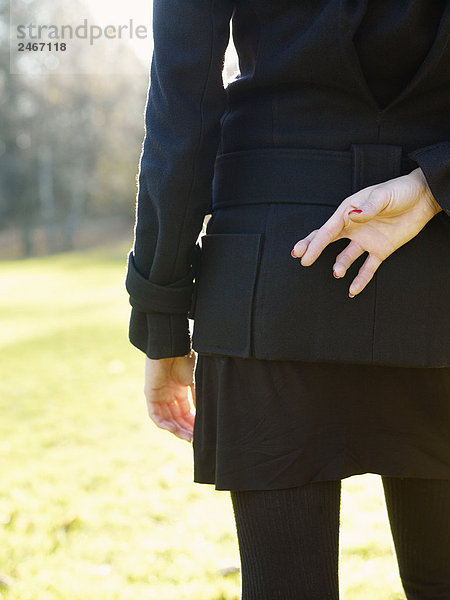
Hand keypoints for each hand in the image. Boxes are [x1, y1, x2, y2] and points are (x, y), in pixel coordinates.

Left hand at [144, 349, 196, 442]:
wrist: (171, 344)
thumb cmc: (185, 355)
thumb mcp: (195, 379)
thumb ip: (198, 396)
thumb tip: (207, 414)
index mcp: (180, 389)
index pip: (186, 412)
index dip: (194, 423)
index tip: (202, 433)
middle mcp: (169, 394)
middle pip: (177, 418)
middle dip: (187, 429)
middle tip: (196, 439)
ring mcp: (159, 394)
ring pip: (167, 419)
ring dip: (177, 429)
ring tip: (188, 437)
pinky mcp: (150, 393)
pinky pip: (155, 415)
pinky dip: (164, 423)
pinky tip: (174, 430)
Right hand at [291, 167, 441, 296]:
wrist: (424, 198)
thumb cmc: (401, 191)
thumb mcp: (383, 195)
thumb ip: (368, 208)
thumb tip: (353, 217)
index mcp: (350, 211)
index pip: (328, 229)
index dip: (315, 242)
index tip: (303, 254)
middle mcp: (354, 227)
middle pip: (328, 240)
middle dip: (313, 249)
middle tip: (302, 260)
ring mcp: (366, 240)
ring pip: (346, 257)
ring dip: (340, 266)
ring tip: (338, 273)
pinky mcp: (380, 251)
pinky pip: (367, 268)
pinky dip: (360, 280)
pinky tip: (353, 290)